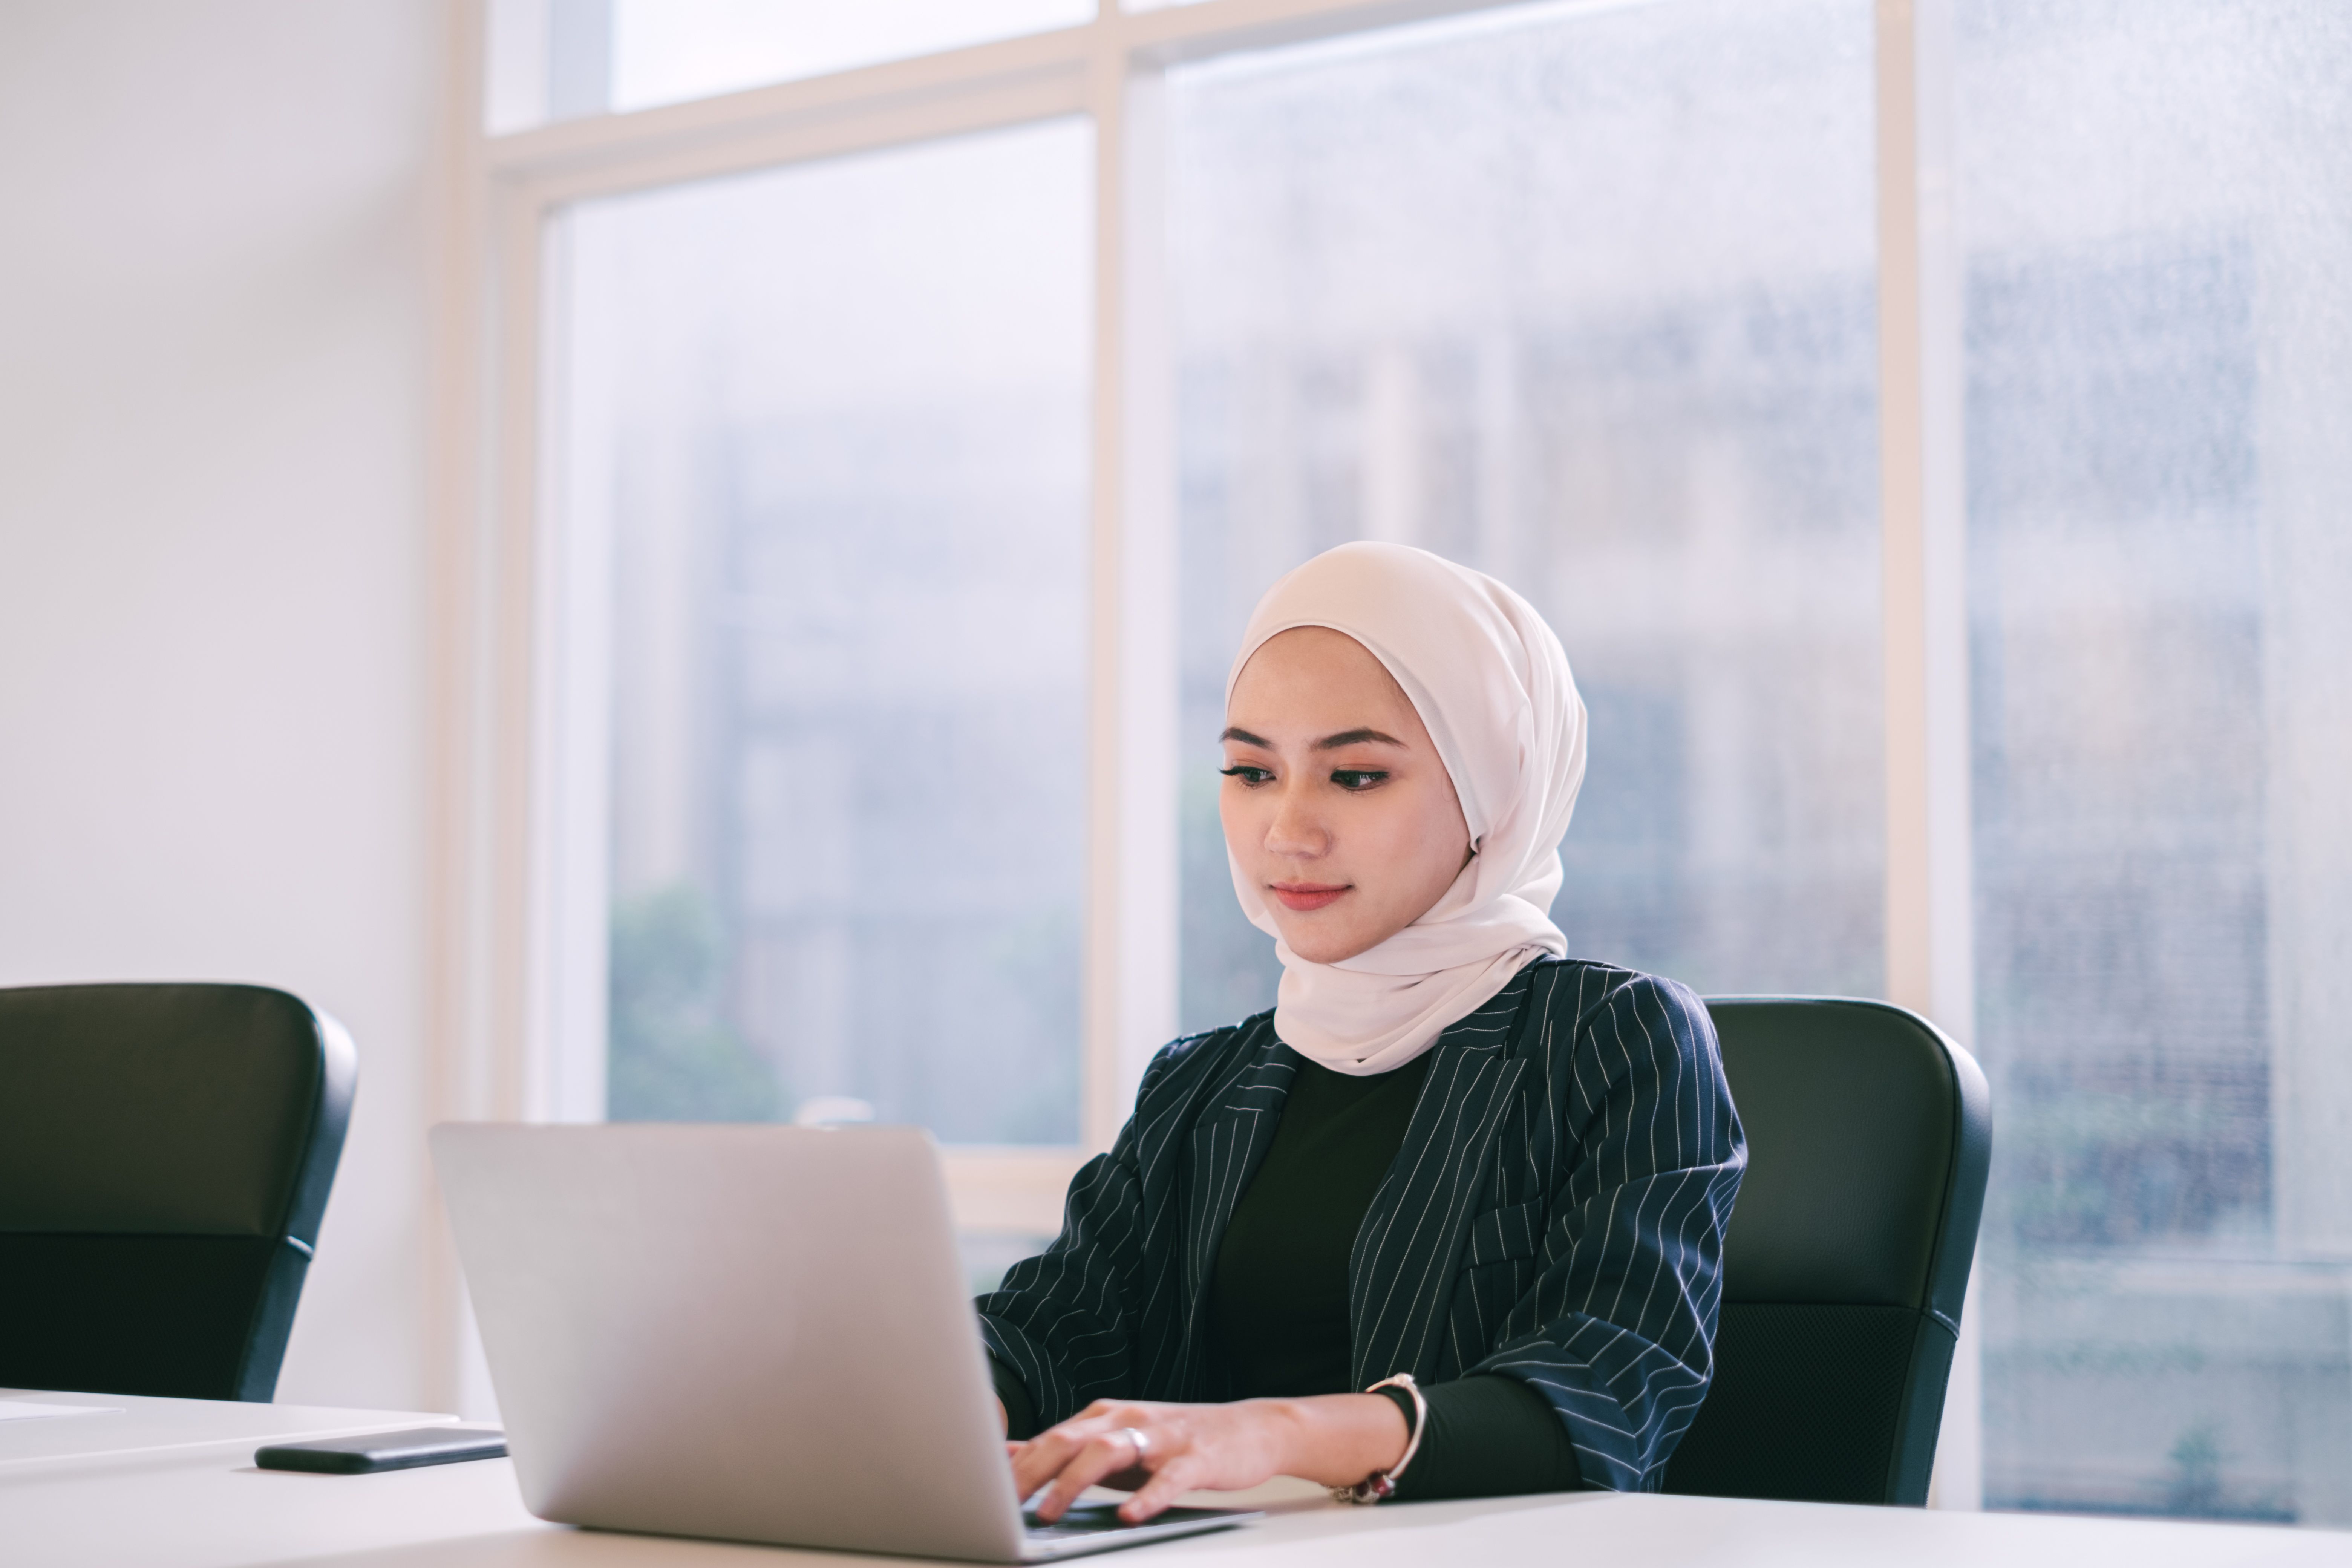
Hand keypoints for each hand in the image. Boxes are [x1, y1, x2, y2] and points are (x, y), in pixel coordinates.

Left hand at [1009, 1394, 1406, 1524]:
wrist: (1251, 1430)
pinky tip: (1128, 1515)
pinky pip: (1167, 1478)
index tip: (977, 1489)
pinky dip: (1146, 1496)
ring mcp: (1162, 1436)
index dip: (1012, 1465)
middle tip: (996, 1502)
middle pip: (1067, 1439)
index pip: (1049, 1437)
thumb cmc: (1176, 1442)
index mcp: (1104, 1416)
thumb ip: (1067, 1449)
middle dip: (1028, 1471)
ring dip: (1072, 1482)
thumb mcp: (1116, 1441)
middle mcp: (1126, 1418)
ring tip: (1047, 1512)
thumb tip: (1011, 1453)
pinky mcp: (1195, 1457)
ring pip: (1108, 1451)